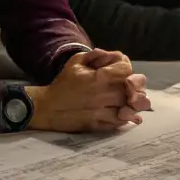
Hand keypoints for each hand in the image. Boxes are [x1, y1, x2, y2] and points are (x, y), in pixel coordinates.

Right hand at [27, 50, 150, 132]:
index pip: (126, 68)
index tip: (117, 67)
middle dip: (132, 85)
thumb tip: (110, 55)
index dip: (124, 65)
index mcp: (100, 77)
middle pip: (132, 88)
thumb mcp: (76, 61)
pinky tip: (127, 114)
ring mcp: (102, 111)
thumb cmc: (63, 83)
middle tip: (128, 85)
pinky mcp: (99, 124)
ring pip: (129, 107)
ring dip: (132, 103)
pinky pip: (120, 122)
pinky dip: (126, 118)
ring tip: (131, 100)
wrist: (47, 108)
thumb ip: (96, 55)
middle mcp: (104, 95)